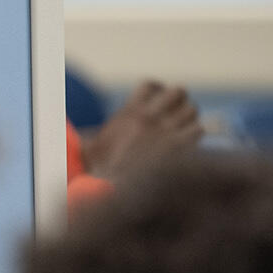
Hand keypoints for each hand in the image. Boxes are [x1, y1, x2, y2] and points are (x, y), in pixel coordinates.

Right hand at [81, 81, 202, 179]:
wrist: (112, 188)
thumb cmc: (100, 172)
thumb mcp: (90, 148)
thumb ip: (89, 139)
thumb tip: (75, 139)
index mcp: (129, 112)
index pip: (150, 85)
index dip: (158, 89)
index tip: (158, 100)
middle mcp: (149, 117)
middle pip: (178, 91)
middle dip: (179, 102)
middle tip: (175, 115)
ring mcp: (166, 131)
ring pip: (192, 109)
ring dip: (189, 118)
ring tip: (183, 129)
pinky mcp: (179, 147)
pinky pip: (198, 129)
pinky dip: (195, 135)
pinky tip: (187, 145)